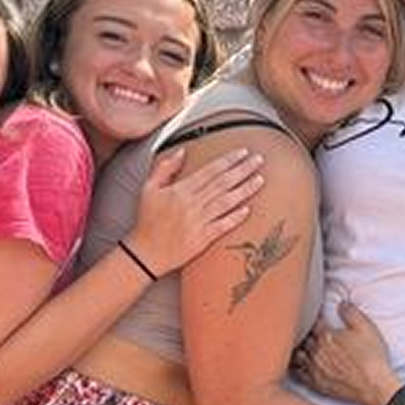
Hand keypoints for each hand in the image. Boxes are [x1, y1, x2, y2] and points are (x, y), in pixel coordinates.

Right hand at [125, 147, 263, 274]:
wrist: (145, 253)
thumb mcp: (149, 189)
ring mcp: (198, 222)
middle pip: (222, 183)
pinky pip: (222, 225)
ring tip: (260, 180)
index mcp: (180, 190)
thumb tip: (181, 151)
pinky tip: (247, 209)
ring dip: (244, 190)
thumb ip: (165, 167)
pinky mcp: (202, 239)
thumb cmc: (147, 221)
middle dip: (243, 169)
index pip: (210, 170)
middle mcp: (191, 204)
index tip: (242, 152)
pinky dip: (235, 217)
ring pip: (226, 202)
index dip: (228, 160)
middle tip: (259, 160)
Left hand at [292, 300, 400, 404]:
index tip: (317, 317)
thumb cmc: (371, 356)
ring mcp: (314, 367)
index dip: (315, 319)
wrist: (372, 385)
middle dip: (305, 333)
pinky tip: (297, 365)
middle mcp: (316, 350)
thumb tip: (342, 303)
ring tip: (299, 346)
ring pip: (297, 354)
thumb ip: (351, 312)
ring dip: (298, 349)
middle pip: (304, 338)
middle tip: (307, 331)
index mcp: (326, 335)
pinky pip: (298, 373)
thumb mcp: (366, 328)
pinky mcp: (315, 382)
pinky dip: (296, 367)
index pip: (314, 322)